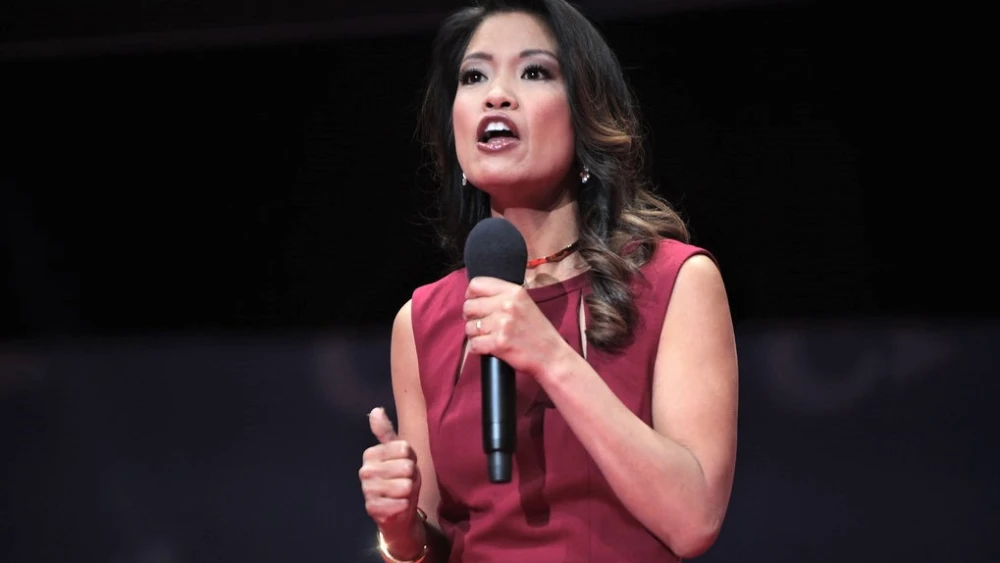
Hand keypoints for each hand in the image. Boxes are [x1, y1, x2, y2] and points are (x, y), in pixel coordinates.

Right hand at [359, 407, 420, 534]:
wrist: (398, 511)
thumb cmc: (400, 477)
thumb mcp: (399, 453)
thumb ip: (387, 432)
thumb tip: (376, 410)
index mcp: (370, 454)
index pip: (405, 448)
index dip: (411, 458)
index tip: (405, 464)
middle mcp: (365, 471)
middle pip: (407, 466)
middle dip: (411, 476)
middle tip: (404, 481)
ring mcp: (367, 491)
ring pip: (405, 486)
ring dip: (409, 492)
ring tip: (401, 493)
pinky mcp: (373, 509)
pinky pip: (401, 503)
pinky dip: (405, 505)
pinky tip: (398, 505)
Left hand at [463, 276, 569, 377]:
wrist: (551, 355)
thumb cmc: (537, 331)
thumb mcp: (525, 303)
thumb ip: (503, 296)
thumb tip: (475, 296)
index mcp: (514, 291)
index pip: (477, 284)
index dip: (471, 295)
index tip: (474, 302)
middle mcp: (507, 305)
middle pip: (469, 306)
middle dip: (471, 317)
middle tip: (481, 323)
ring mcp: (502, 324)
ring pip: (469, 327)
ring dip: (474, 334)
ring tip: (488, 336)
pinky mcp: (498, 343)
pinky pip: (473, 344)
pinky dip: (477, 348)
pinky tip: (488, 347)